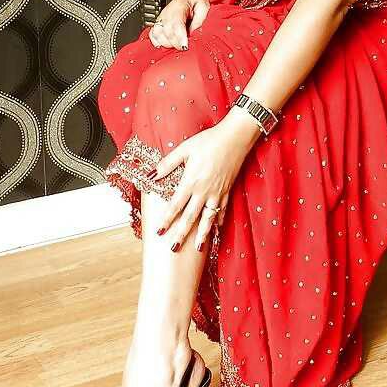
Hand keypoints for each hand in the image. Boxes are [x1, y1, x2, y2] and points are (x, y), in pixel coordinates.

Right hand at [147, 0, 209, 50]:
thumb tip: (192, 34)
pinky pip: (153, 34)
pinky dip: (157, 41)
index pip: (176, 24)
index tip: (185, 46)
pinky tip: (165, 43)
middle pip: (167, 32)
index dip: (180, 37)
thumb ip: (199, 22)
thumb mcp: (204, 8)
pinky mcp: (159, 22)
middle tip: (185, 46)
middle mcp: (167, 12)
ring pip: (158, 35)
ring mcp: (161, 17)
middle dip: (176, 43)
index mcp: (179, 6)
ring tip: (177, 44)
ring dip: (168, 43)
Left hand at [152, 111, 260, 249]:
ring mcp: (217, 192)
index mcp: (191, 181)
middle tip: (174, 249)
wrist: (235, 137)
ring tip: (198, 248)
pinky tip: (217, 228)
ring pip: (208, 218)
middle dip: (181, 234)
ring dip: (202, 234)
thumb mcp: (185, 149)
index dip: (166, 220)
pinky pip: (223, 209)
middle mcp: (203, 191)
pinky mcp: (227, 190)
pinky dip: (220, 220)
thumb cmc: (209, 141)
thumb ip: (168, 164)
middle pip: (190, 217)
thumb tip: (151, 174)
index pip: (175, 205)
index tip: (159, 232)